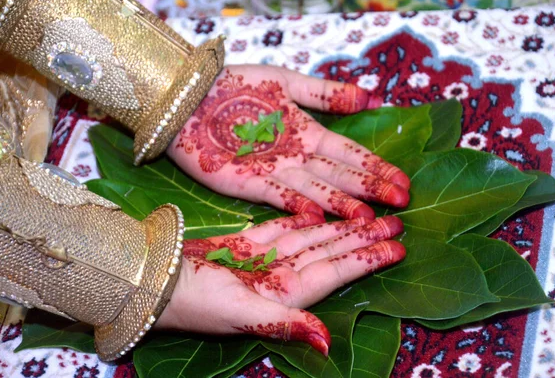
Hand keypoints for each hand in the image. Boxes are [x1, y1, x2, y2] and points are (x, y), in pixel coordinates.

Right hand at [156, 213, 405, 355]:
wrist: (155, 281)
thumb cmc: (195, 302)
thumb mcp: (241, 314)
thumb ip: (284, 324)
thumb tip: (326, 342)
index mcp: (286, 294)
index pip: (336, 273)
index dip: (367, 260)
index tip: (399, 247)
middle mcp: (282, 276)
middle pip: (332, 252)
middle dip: (364, 239)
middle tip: (398, 221)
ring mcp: (266, 259)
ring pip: (313, 237)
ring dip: (342, 226)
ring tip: (372, 214)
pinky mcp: (248, 243)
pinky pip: (286, 227)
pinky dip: (307, 219)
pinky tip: (327, 211)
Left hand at [167, 65, 409, 219]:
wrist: (191, 96)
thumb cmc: (236, 86)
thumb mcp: (286, 82)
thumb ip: (324, 93)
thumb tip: (369, 96)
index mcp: (308, 133)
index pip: (350, 153)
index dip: (376, 167)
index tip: (403, 181)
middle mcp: (297, 157)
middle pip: (340, 175)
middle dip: (371, 189)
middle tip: (402, 203)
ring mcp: (274, 173)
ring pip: (316, 189)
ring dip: (342, 204)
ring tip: (368, 217)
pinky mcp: (249, 184)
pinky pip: (278, 196)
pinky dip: (298, 205)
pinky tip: (319, 215)